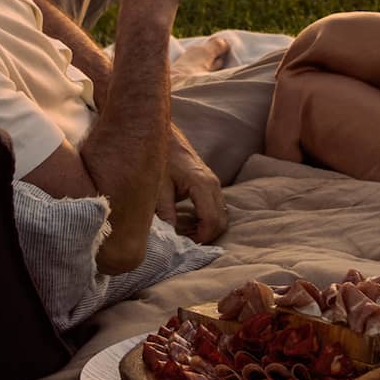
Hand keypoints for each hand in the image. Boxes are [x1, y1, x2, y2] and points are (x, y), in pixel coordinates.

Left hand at [156, 127, 226, 241]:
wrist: (163, 134)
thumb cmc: (160, 157)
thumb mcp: (158, 187)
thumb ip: (165, 212)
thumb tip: (170, 237)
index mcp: (202, 184)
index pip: (211, 220)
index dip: (200, 238)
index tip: (184, 245)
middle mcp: (213, 184)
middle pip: (221, 221)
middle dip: (206, 236)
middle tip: (184, 243)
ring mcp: (214, 183)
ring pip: (221, 215)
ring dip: (206, 228)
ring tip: (184, 234)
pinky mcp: (210, 183)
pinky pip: (216, 207)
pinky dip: (206, 220)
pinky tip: (187, 223)